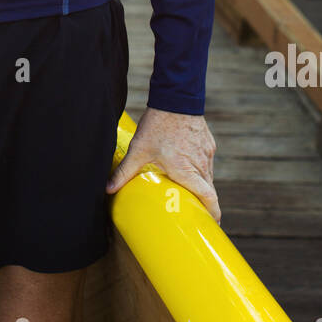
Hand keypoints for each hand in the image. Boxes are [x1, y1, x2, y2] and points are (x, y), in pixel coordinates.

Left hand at [105, 107, 220, 224]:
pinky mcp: (208, 144)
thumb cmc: (157, 126)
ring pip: (209, 177)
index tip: (211, 224)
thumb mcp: (139, 150)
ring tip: (191, 194)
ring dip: (203, 187)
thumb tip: (108, 189)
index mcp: (186, 171)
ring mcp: (206, 154)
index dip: (213, 214)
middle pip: (210, 191)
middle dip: (206, 204)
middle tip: (196, 215)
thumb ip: (125, 172)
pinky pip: (208, 163)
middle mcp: (200, 164)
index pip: (208, 198)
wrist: (175, 97)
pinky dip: (202, 170)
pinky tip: (189, 169)